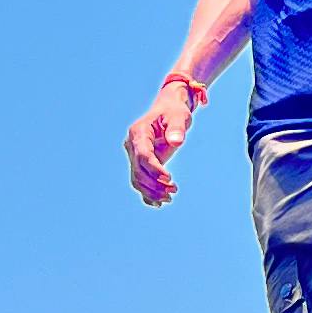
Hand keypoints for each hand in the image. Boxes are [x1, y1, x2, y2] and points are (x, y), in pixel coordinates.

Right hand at [125, 75, 202, 204]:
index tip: (169, 178)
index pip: (143, 155)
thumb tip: (176, 141)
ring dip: (152, 191)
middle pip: (138, 170)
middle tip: (174, 191)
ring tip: (170, 197)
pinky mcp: (140, 162)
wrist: (169, 109)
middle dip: (155, 184)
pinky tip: (159, 203)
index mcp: (138, 132)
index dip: (154, 169)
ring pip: (137, 179)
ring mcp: (134, 154)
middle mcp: (132, 145)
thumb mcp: (179, 116)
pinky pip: (140, 181)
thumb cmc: (174, 111)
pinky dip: (147, 194)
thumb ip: (177, 128)